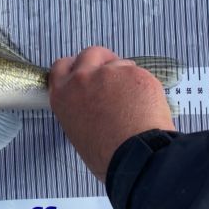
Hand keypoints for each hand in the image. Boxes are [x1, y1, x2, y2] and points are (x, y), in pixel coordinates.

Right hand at [49, 47, 174, 181]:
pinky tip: (146, 103)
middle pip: (89, 54)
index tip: (85, 73)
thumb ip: (79, 109)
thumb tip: (93, 106)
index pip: (61, 66)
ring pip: (117, 62)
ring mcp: (108, 73)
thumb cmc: (106, 154)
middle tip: (112, 78)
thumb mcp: (77, 131)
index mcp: (62, 95)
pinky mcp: (134, 73)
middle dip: (101, 62)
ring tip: (133, 97)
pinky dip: (143, 84)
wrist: (135, 155)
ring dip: (124, 74)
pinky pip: (138, 73)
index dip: (75, 68)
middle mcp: (81, 79)